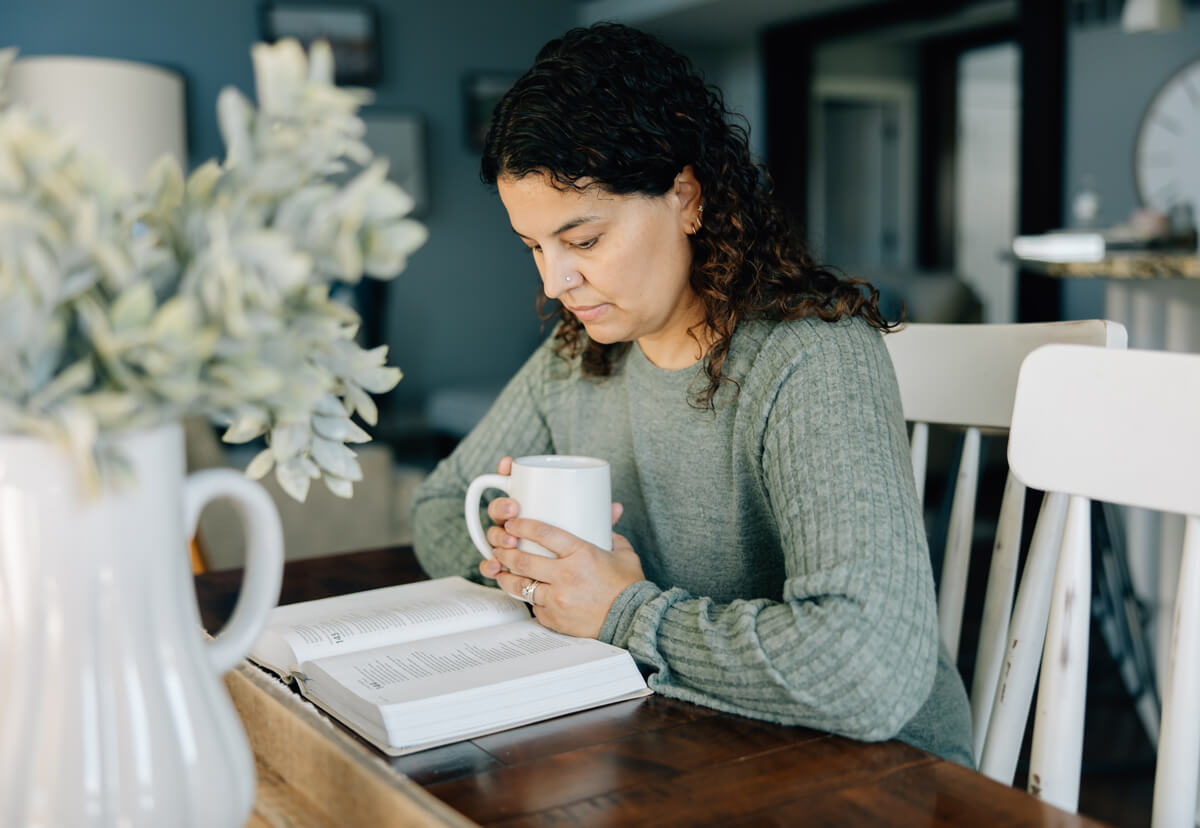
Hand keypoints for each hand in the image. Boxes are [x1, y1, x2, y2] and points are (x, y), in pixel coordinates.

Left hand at [479, 456, 642, 637]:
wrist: (633, 621)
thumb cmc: (629, 586)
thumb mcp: (623, 553)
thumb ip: (609, 534)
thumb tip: (604, 519)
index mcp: (581, 554)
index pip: (543, 533)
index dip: (522, 526)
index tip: (513, 523)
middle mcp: (566, 576)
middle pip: (522, 559)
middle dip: (505, 550)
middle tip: (500, 545)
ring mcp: (558, 599)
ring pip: (519, 585)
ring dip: (506, 576)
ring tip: (502, 569)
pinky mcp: (554, 619)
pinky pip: (533, 606)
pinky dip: (528, 598)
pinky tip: (524, 591)